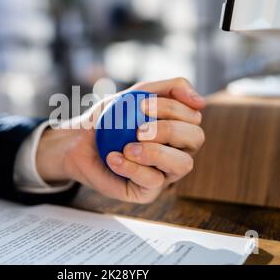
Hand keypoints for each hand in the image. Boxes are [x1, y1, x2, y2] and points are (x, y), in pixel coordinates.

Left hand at [36, 78, 205, 203]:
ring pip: (183, 164)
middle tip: (139, 128)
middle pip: (195, 139)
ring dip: (156, 152)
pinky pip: (153, 181)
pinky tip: (113, 158)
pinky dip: (131, 167)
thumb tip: (201, 101)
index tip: (142, 104)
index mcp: (178, 129)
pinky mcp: (147, 191)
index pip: (194, 117)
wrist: (77, 141)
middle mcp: (177, 151)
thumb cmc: (109, 119)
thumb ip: (170, 89)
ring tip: (129, 146)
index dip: (172, 108)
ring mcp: (164, 173)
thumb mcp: (136, 95)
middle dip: (168, 129)